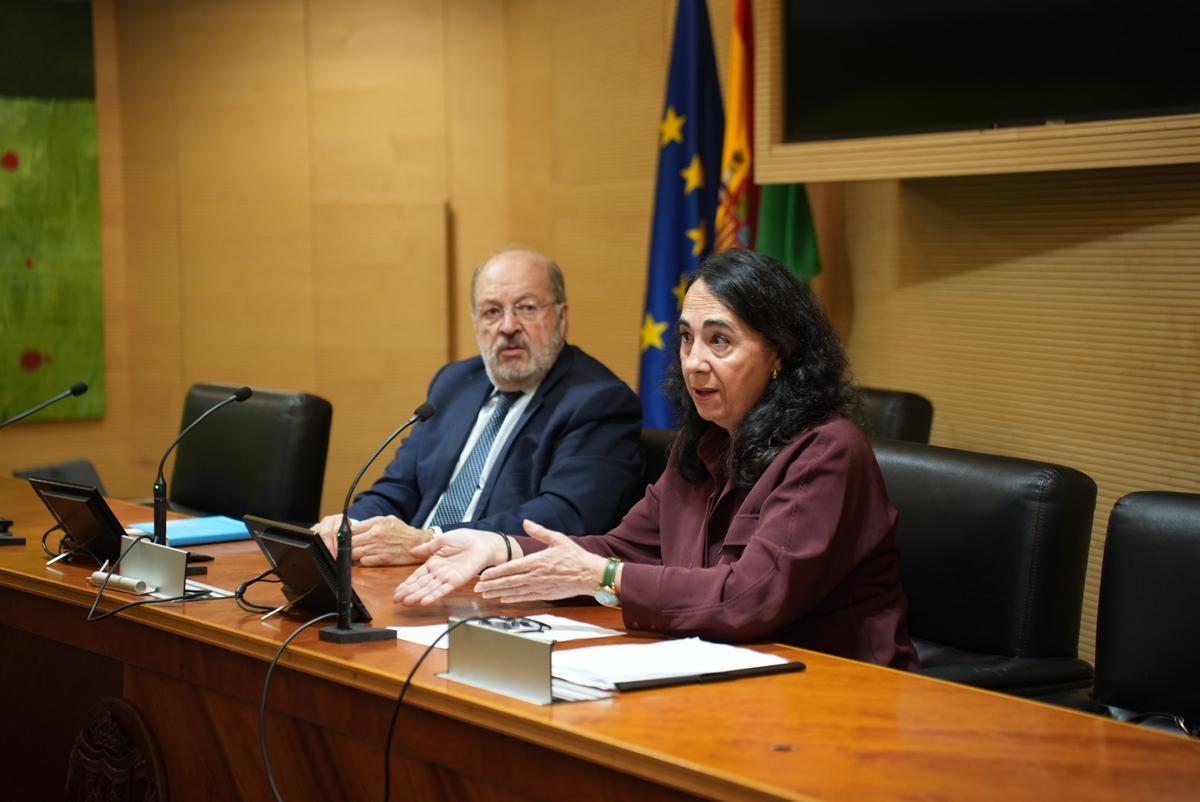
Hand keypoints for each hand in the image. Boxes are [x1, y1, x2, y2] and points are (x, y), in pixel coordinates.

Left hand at [312, 514, 431, 565]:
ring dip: (352, 555)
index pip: (351, 529)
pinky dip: (361, 562)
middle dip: (346, 546)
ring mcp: (378, 547)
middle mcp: (376, 534)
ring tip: (354, 554)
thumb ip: (370, 523)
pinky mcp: (382, 559)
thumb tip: (354, 527)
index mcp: (376, 523)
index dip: (345, 535)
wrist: (418, 544)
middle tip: (345, 548)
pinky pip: (363, 562)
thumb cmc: (403, 532)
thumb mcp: (387, 520)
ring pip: (355, 553)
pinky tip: (364, 559)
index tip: (343, 538)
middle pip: (350, 542)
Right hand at [393, 529, 508, 605]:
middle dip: (408, 592)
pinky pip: (443, 590)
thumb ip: (427, 548)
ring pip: (429, 589)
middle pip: (420, 584)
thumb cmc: (466, 539)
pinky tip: (424, 601)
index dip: (407, 584)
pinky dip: (433, 595)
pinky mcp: (456, 580)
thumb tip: (413, 551)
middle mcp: (439, 572)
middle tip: (396, 600)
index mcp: (434, 562)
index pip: (417, 575)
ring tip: (406, 602)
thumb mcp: (442, 540)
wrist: (483, 543)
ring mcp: (447, 577)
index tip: (397, 591)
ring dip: (417, 596)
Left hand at [473, 520, 607, 602]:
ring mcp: (539, 587)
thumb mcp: (557, 539)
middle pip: (508, 582)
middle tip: (478, 588)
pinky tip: (503, 599)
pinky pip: (525, 598)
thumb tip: (526, 522)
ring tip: (485, 595)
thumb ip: (539, 532)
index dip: (495, 572)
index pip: (510, 568)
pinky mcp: (544, 594)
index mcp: (536, 561)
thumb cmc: (574, 557)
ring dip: (498, 593)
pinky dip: (513, 599)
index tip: (483, 575)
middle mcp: (535, 576)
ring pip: (514, 591)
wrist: (589, 574)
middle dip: (491, 585)